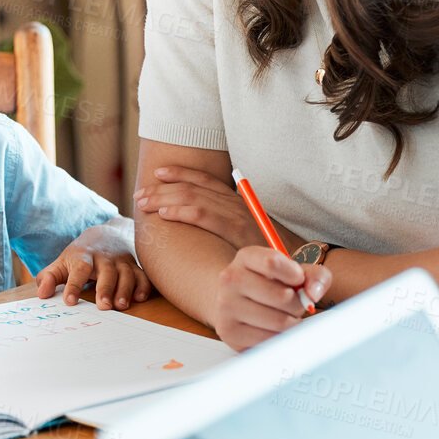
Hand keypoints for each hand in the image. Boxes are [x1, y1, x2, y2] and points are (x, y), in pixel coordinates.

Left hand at [36, 218, 152, 308]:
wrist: (107, 234)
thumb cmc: (82, 255)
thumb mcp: (62, 262)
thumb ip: (49, 278)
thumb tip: (42, 294)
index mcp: (84, 257)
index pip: (79, 270)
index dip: (74, 285)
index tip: (69, 301)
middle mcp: (104, 258)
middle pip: (106, 272)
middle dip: (105, 289)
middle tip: (103, 306)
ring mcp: (121, 261)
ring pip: (126, 274)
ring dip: (125, 290)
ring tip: (121, 306)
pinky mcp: (135, 266)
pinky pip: (142, 275)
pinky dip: (143, 286)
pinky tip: (139, 297)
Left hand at [134, 166, 298, 251]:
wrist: (298, 265)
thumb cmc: (273, 255)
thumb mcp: (250, 237)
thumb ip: (231, 228)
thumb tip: (208, 228)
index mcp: (239, 202)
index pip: (205, 181)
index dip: (181, 174)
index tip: (159, 173)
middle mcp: (237, 203)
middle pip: (193, 187)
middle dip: (163, 187)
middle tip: (141, 192)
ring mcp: (237, 214)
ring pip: (193, 197)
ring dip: (165, 197)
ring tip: (145, 202)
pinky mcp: (236, 229)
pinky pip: (204, 215)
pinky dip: (181, 211)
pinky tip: (164, 213)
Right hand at [213, 246, 330, 350]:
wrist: (235, 303)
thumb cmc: (270, 285)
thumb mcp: (293, 271)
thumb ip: (314, 275)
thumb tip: (313, 294)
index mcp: (246, 257)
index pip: (273, 263)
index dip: (295, 275)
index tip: (298, 280)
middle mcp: (230, 280)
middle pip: (282, 296)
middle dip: (298, 304)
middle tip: (293, 303)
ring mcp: (226, 307)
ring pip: (279, 322)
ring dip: (292, 322)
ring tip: (285, 315)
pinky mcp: (229, 333)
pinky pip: (270, 340)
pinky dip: (280, 336)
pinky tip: (273, 328)